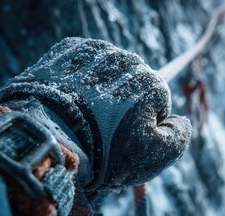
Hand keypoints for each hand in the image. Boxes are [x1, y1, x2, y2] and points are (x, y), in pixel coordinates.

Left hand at [0, 38, 191, 190]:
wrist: (45, 139)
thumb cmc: (104, 152)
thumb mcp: (156, 155)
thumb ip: (179, 135)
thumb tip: (179, 120)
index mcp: (151, 82)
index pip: (156, 104)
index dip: (142, 127)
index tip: (121, 141)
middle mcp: (126, 59)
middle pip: (131, 86)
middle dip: (121, 107)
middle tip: (100, 132)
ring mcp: (95, 52)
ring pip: (106, 75)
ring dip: (99, 92)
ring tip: (81, 118)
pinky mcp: (66, 51)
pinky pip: (81, 66)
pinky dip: (77, 82)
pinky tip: (67, 102)